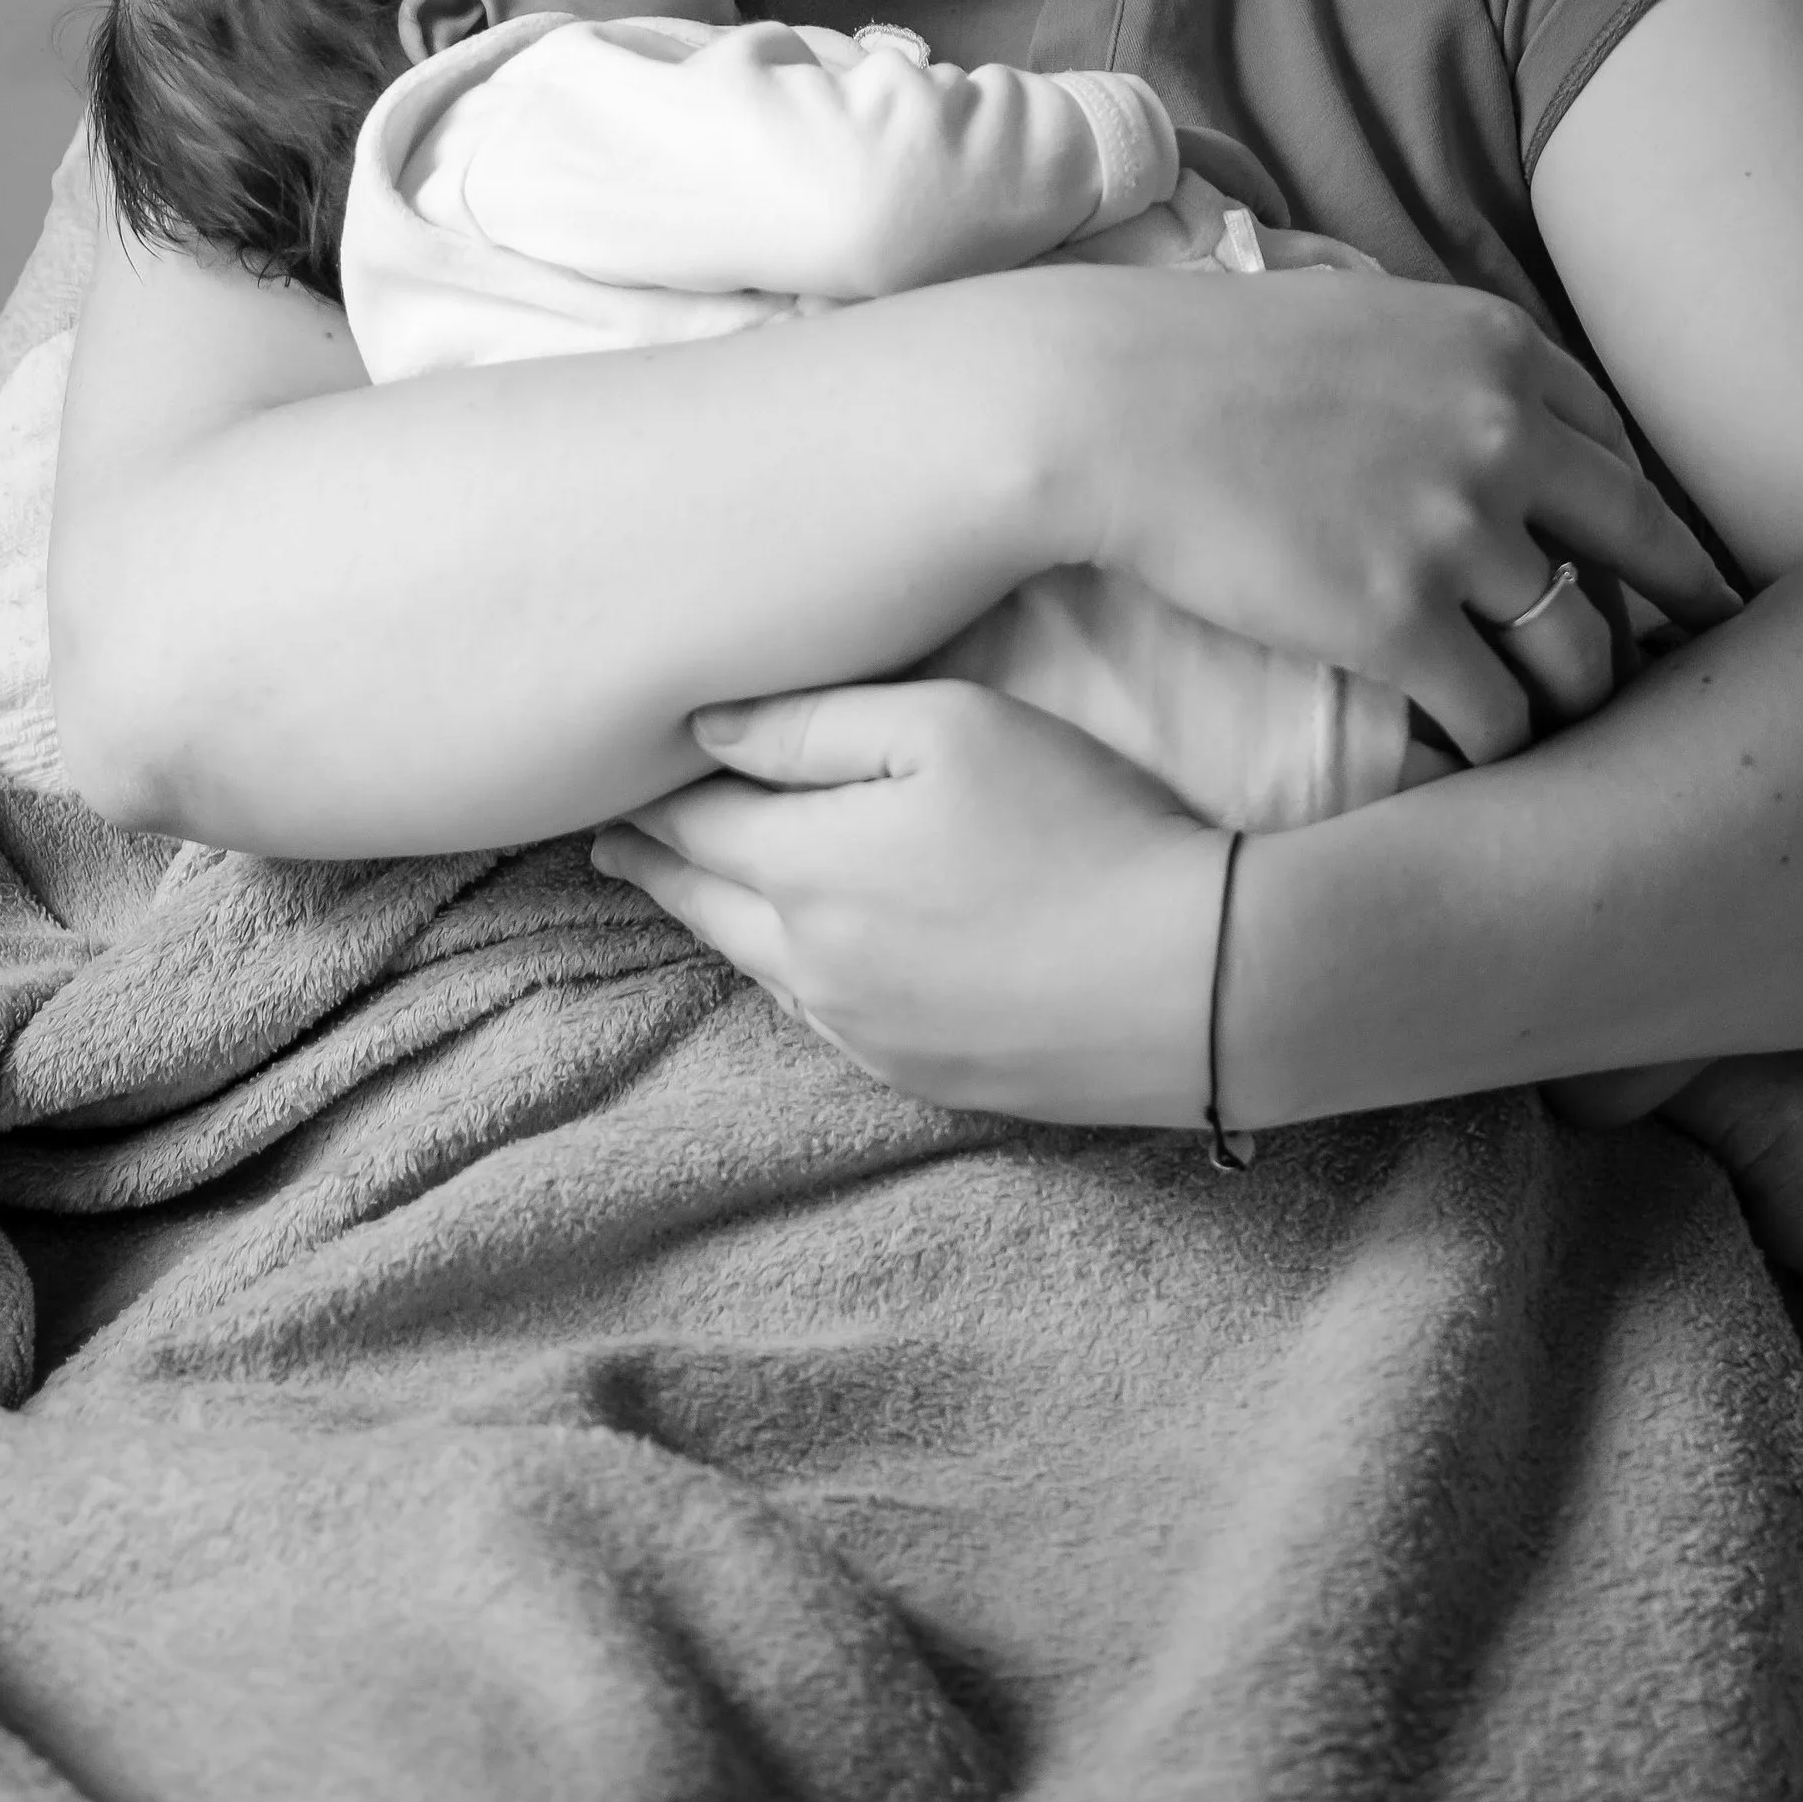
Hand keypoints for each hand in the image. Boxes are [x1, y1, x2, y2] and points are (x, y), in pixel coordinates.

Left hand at [590, 679, 1223, 1127]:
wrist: (1190, 977)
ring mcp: (867, 1034)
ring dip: (721, 923)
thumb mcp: (948, 726)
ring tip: (693, 892)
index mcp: (804, 870)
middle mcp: (812, 965)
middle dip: (657, 866)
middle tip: (614, 845)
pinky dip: (793, 976)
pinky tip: (802, 962)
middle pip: (708, 906)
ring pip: (763, 968)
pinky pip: (826, 1018)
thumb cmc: (1076, 822)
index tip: (611, 779)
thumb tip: (702, 732)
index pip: (694, 826)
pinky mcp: (926, 1076)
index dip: (651, 797)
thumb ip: (814, 726)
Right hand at [1039, 265, 1735, 762]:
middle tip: (1697, 653)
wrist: (1101, 405)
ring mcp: (1458, 529)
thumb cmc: (1198, 354)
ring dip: (1583, 693)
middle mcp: (1505, 432)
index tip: (1652, 558)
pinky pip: (1499, 711)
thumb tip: (1468, 389)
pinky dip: (1504, 746)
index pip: (1616, 443)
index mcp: (1497, 348)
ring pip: (1580, 643)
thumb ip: (1436, 355)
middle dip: (1674, 605)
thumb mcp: (1352, 308)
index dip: (1635, 511)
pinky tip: (1488, 762)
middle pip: (1638, 541)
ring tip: (1570, 728)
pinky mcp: (1400, 620)